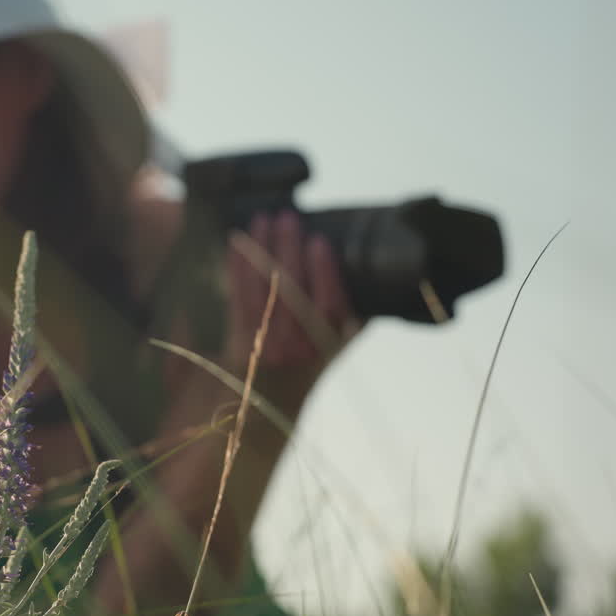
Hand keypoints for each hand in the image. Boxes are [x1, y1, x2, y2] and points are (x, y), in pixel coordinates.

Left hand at [224, 211, 359, 405]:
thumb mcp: (339, 343)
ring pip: (262, 288)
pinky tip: (238, 240)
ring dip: (261, 249)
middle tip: (288, 217)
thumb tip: (378, 271)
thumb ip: (355, 314)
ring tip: (264, 219)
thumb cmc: (308, 360)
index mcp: (326, 344)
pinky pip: (238, 295)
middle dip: (288, 249)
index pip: (329, 306)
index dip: (324, 272)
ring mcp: (265, 341)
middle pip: (292, 291)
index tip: (320, 241)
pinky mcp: (238, 335)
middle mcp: (297, 346)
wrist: (268, 398)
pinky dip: (237, 265)